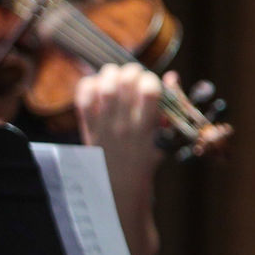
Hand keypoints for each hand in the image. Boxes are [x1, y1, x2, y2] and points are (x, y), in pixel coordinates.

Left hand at [73, 62, 167, 179]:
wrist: (121, 183)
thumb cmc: (147, 157)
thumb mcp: (164, 136)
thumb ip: (169, 107)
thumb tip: (171, 76)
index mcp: (147, 129)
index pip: (150, 91)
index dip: (151, 79)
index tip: (151, 83)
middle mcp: (125, 126)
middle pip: (126, 83)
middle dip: (132, 71)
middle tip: (133, 75)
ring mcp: (105, 126)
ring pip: (105, 87)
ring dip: (111, 74)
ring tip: (116, 75)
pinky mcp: (89, 127)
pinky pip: (83, 98)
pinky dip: (89, 84)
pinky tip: (98, 86)